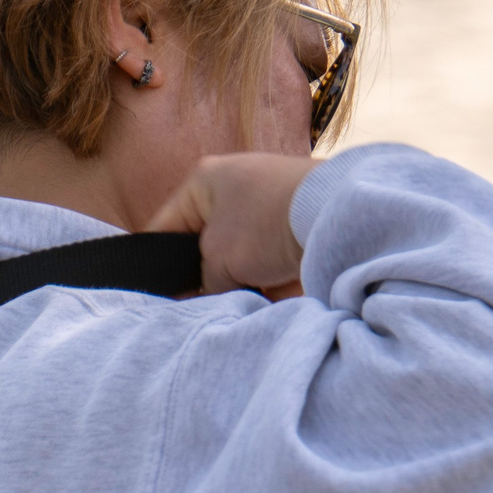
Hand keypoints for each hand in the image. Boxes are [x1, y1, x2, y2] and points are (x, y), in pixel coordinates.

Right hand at [147, 153, 313, 296]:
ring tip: (234, 308)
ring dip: (238, 286)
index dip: (156, 266)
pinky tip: (262, 306)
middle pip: (205, 249)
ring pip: (239, 262)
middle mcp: (236, 193)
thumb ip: (204, 280)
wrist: (337, 220)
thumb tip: (210, 296)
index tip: (155, 299)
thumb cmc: (266, 225)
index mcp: (204, 183)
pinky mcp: (297, 236)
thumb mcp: (218, 257)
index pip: (165, 228)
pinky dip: (267, 288)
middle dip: (204, 280)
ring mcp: (268, 214)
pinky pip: (270, 269)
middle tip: (197, 309)